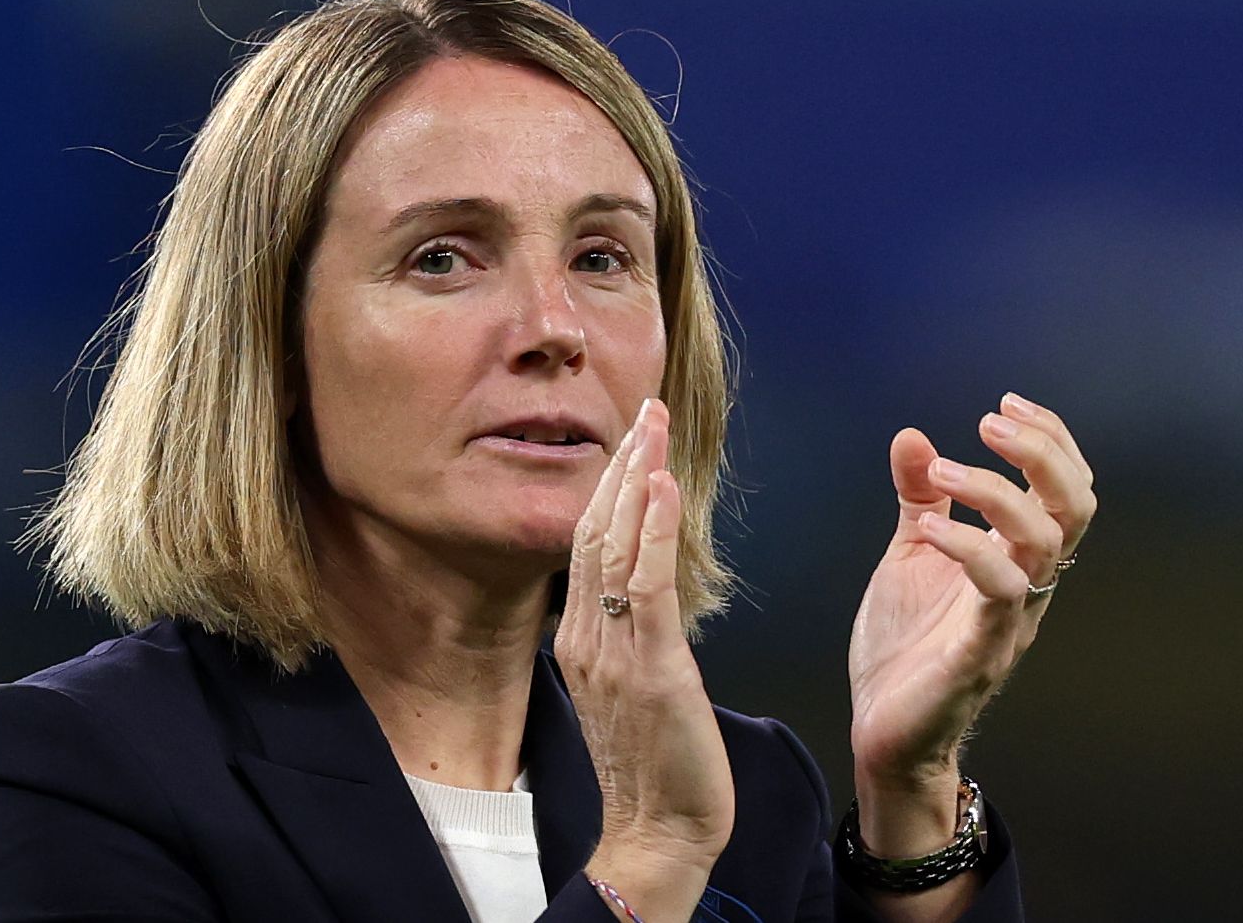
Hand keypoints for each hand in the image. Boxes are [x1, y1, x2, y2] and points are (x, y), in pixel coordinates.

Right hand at [555, 399, 734, 918]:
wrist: (659, 834)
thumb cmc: (656, 766)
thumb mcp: (629, 689)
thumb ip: (627, 636)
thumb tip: (640, 595)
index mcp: (581, 639)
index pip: (588, 543)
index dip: (609, 487)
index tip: (632, 440)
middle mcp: (587, 637)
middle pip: (593, 530)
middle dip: (620, 464)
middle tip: (644, 409)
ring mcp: (612, 652)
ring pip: (613, 545)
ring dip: (635, 478)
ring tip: (652, 425)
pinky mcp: (650, 669)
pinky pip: (644, 586)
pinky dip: (650, 531)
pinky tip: (660, 486)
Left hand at [848, 393, 1096, 805]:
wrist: (885, 729)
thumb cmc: (907, 645)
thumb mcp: (911, 555)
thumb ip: (920, 498)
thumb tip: (912, 436)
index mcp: (1018, 558)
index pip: (1065, 488)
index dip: (1050, 439)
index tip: (1006, 403)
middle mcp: (1028, 584)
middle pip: (1074, 506)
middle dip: (1041, 453)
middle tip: (988, 422)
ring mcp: (1009, 618)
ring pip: (1042, 541)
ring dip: (995, 491)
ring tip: (940, 469)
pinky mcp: (980, 651)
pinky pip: (997, 592)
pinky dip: (967, 548)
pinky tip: (927, 528)